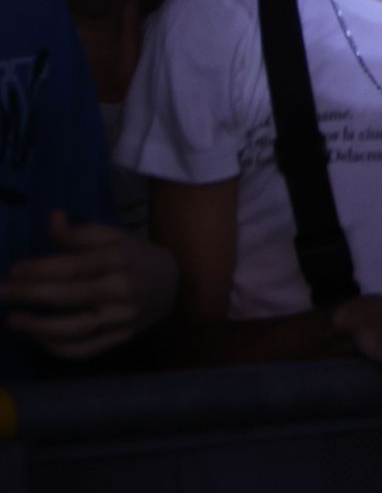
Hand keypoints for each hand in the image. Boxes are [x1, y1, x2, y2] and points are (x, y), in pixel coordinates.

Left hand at [0, 210, 177, 359]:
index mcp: (120, 260)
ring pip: (75, 329)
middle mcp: (122, 290)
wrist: (176, 284)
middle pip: (69, 296)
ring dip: (38, 327)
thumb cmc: (136, 256)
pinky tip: (36, 339)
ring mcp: (123, 318)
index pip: (73, 266)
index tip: (13, 271)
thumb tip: (52, 219)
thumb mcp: (113, 237)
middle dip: (30, 295)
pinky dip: (57, 349)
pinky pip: (86, 350)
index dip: (40, 269)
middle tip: (1, 294)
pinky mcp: (122, 338)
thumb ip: (80, 232)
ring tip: (13, 320)